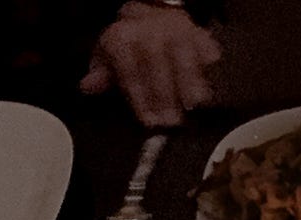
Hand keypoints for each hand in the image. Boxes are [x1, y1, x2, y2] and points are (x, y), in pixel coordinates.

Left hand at [81, 3, 220, 126]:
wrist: (157, 15)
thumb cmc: (133, 45)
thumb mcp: (110, 56)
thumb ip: (102, 74)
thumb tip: (88, 87)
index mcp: (123, 37)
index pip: (130, 68)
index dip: (139, 96)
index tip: (149, 121)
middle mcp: (150, 30)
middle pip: (157, 63)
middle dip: (165, 95)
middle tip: (172, 123)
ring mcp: (178, 30)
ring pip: (184, 57)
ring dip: (190, 84)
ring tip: (194, 109)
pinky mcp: (200, 34)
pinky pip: (207, 52)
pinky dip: (210, 71)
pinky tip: (213, 91)